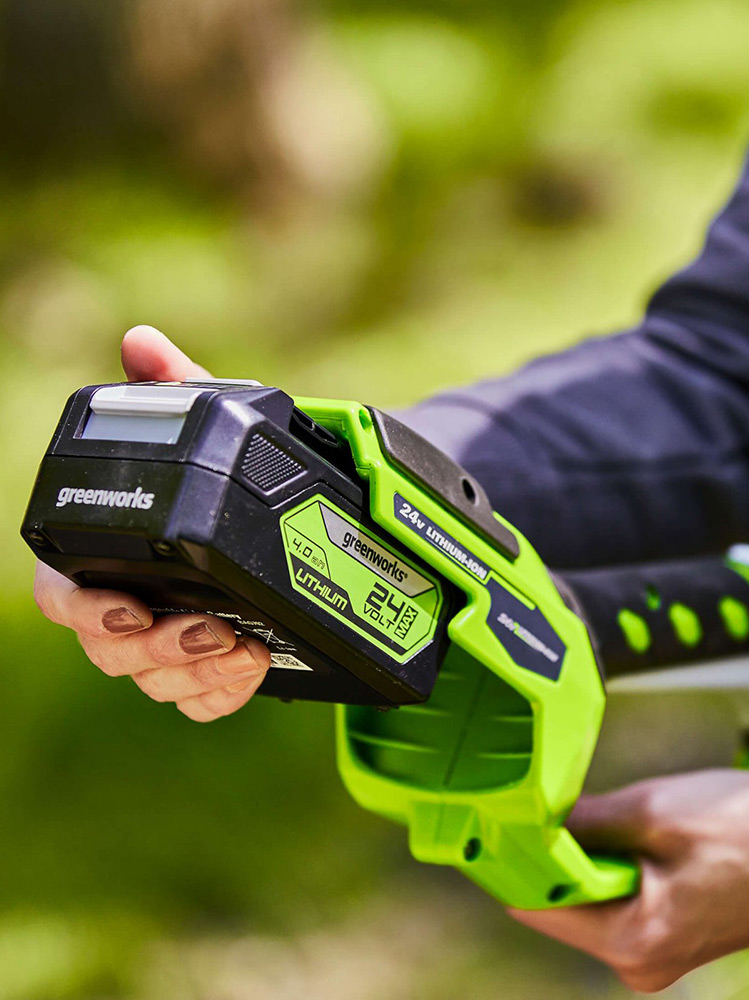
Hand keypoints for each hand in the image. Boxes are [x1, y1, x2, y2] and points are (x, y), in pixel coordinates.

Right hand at [32, 325, 270, 721]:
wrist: (307, 514)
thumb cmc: (241, 470)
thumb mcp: (218, 426)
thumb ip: (177, 389)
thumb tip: (141, 341)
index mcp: (112, 550)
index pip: (63, 592)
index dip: (84, 610)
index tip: (129, 611)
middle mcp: (130, 601)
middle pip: (110, 652)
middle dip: (155, 650)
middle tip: (209, 631)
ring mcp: (169, 640)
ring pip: (155, 681)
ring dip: (196, 673)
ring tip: (243, 649)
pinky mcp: (210, 667)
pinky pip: (199, 700)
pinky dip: (221, 693)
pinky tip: (254, 667)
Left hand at [510, 768, 748, 993]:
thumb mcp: (653, 808)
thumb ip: (583, 821)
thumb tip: (533, 821)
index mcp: (634, 941)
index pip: (540, 905)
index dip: (515, 859)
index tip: (500, 817)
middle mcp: (644, 963)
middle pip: (566, 904)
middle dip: (558, 853)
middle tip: (559, 800)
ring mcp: (666, 952)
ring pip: (598, 897)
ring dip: (593, 854)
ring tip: (618, 811)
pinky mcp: (683, 932)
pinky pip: (629, 898)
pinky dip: (621, 863)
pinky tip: (643, 830)